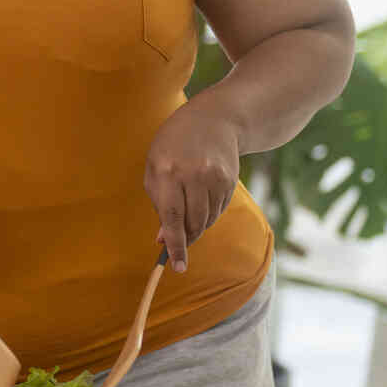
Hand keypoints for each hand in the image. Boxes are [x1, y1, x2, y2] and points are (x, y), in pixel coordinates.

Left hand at [144, 103, 243, 271]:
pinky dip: (208, 214)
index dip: (175, 245)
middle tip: (179, 244)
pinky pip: (218, 210)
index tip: (178, 267)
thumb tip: (163, 240)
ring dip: (196, 226)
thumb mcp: (156, 167)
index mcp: (168, 171)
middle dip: (185, 237)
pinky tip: (202, 199)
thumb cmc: (173, 145)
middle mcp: (194, 175)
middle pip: (193, 223)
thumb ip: (158, 204)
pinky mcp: (230, 181)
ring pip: (207, 220)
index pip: (172, 217)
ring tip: (187, 212)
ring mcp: (215, 178)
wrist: (213, 118)